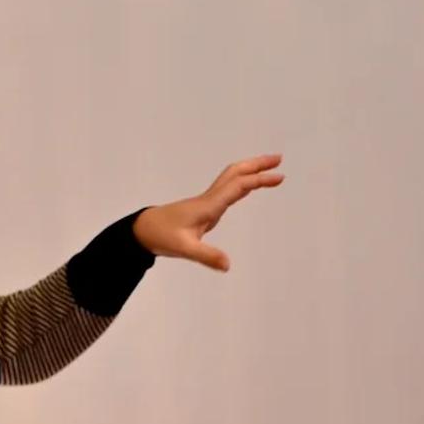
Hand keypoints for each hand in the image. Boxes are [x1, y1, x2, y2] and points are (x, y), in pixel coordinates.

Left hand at [133, 154, 284, 271]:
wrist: (144, 230)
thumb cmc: (162, 236)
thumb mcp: (184, 249)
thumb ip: (206, 256)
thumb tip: (228, 265)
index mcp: (209, 205)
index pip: (239, 186)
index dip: (259, 180)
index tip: (279, 177)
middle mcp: (210, 198)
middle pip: (236, 173)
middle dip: (258, 164)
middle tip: (279, 159)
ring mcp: (208, 201)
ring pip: (232, 177)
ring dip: (251, 169)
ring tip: (271, 167)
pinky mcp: (207, 208)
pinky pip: (229, 189)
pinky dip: (243, 183)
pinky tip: (250, 186)